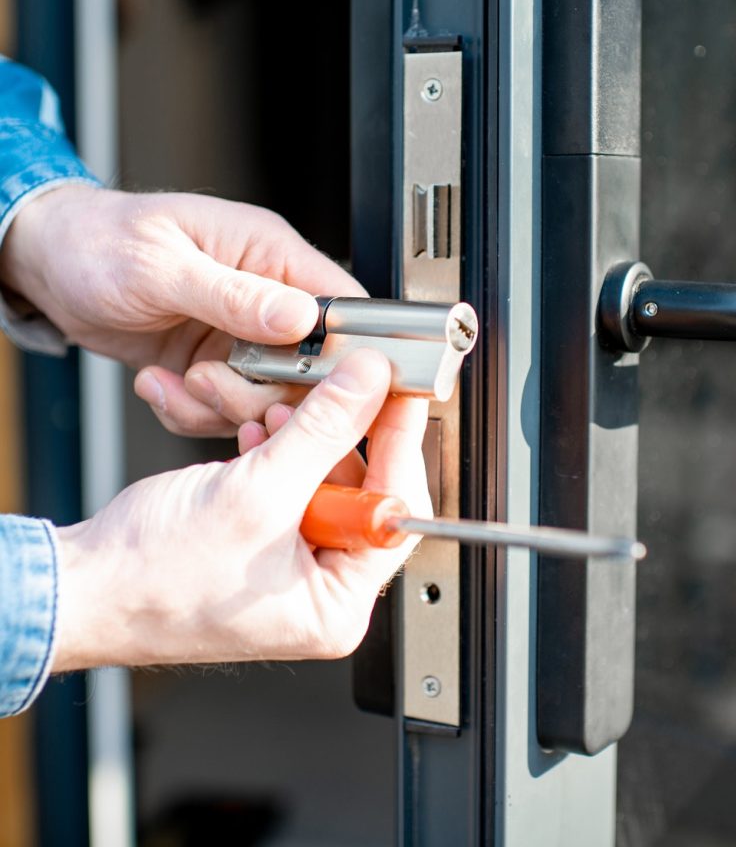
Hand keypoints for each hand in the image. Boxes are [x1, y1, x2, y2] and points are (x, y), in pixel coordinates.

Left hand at [0, 185, 363, 435]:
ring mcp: (240, 336)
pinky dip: (191, 412)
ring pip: (267, 398)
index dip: (342, 352)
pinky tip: (158, 384)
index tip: (310, 384)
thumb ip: (234, 294)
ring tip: (175, 382)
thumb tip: (302, 317)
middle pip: (309, 368)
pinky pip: (225, 410)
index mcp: (269, 253)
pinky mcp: (214, 366)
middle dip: (261, 392)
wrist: (50, 265)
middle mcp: (265, 297)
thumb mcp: (161, 266)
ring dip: (218, 405)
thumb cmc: (98, 241)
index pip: (341, 305)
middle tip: (209, 382)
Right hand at [52, 350, 431, 669]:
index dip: (399, 444)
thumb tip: (369, 385)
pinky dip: (274, 451)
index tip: (400, 393)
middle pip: (362, 490)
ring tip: (272, 411)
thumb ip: (323, 430)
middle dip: (337, 434)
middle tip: (338, 387)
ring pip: (321, 478)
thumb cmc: (152, 578)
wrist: (81, 585)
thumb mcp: (256, 492)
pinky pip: (289, 484)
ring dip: (299, 435)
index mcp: (336, 605)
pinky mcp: (262, 541)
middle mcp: (320, 591)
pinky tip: (252, 433)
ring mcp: (290, 566)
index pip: (396, 513)